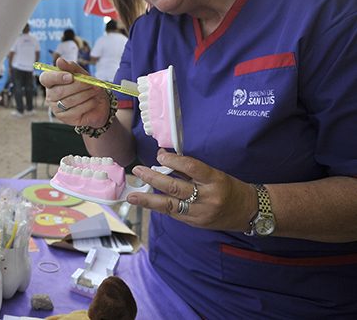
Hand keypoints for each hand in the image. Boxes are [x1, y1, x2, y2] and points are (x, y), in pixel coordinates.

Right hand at [39, 58, 109, 127]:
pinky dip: (87, 104)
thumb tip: (59, 61)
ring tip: (95, 90)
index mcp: (51, 82)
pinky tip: (93, 100)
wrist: (99, 103)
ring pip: (68, 101)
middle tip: (91, 83)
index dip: (56, 77)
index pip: (46, 79)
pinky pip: (75, 111)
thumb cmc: (87, 86)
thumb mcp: (81, 73)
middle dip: (77, 86)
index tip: (71, 76)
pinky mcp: (64, 118)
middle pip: (59, 91)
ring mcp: (56, 108)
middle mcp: (50, 96)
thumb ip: (71, 67)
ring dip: (85, 94)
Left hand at [126, 150, 257, 231]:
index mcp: (215, 180)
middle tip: (138, 171)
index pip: (192, 168)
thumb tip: (163, 157)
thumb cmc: (229, 188)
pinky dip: (159, 207)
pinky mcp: (196, 223)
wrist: (249, 211)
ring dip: (148, 200)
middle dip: (154, 179)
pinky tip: (146, 203)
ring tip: (132, 196)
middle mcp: (208, 197)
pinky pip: (174, 214)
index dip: (174, 161)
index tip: (160, 156)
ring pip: (171, 206)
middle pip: (177, 188)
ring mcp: (201, 213)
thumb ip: (189, 168)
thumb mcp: (214, 173)